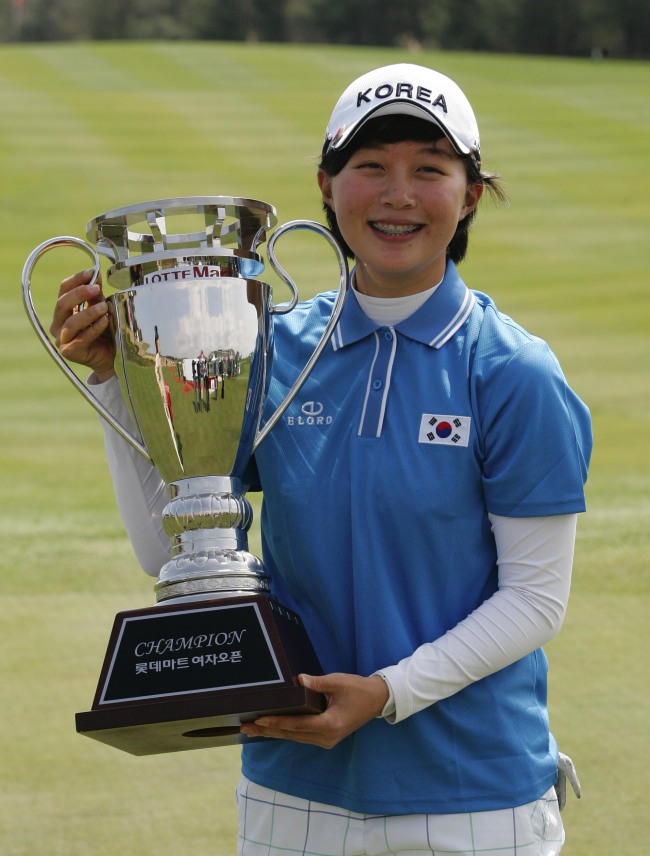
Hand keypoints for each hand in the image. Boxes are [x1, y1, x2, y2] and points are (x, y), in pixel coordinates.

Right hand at [50, 269, 115, 380]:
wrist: (110, 358)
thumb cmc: (103, 334)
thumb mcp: (100, 310)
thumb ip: (95, 296)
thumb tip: (95, 276)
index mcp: (62, 311)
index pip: (63, 290)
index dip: (76, 279)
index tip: (91, 272)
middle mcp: (58, 325)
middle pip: (62, 304)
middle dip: (79, 294)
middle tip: (96, 288)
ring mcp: (62, 339)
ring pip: (71, 323)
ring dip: (89, 312)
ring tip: (104, 307)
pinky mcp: (70, 352)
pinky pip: (81, 338)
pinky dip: (94, 328)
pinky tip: (105, 321)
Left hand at [240, 672, 389, 748]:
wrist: (376, 700)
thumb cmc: (358, 689)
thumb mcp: (338, 682)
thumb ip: (317, 682)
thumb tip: (298, 679)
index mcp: (330, 725)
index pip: (297, 725)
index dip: (277, 722)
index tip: (259, 719)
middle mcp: (326, 738)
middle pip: (292, 735)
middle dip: (268, 731)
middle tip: (245, 726)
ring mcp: (326, 740)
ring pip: (294, 737)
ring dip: (274, 733)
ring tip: (252, 729)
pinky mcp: (325, 738)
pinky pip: (300, 736)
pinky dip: (285, 732)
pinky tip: (271, 729)